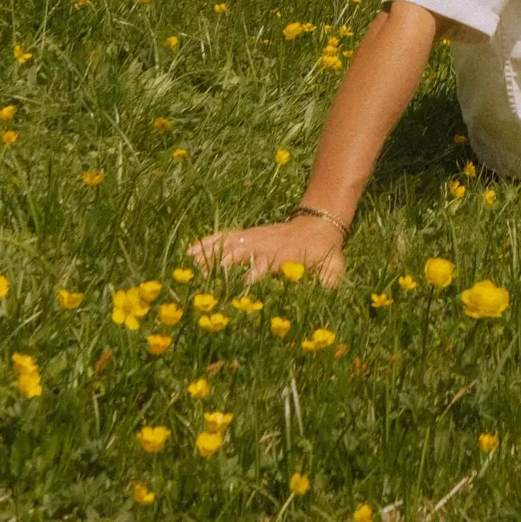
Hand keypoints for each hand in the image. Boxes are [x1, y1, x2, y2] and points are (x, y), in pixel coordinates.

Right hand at [189, 212, 344, 287]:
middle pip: (241, 253)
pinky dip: (208, 242)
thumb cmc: (325, 252)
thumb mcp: (333, 268)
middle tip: (202, 281)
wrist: (319, 222)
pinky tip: (190, 251)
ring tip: (187, 266)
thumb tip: (327, 299)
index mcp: (285, 255)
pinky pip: (225, 237)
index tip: (240, 287)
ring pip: (228, 243)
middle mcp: (266, 245)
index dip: (254, 274)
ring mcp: (255, 237)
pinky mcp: (248, 234)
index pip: (266, 264)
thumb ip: (329, 284)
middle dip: (223, 265)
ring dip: (209, 254)